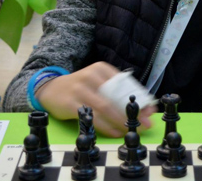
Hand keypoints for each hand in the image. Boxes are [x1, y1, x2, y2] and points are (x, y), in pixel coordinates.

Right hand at [35, 62, 155, 136]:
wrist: (50, 89)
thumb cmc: (80, 88)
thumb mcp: (98, 83)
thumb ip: (117, 92)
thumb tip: (144, 107)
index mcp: (101, 69)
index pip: (125, 85)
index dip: (139, 98)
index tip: (151, 111)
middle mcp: (91, 76)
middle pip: (116, 97)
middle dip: (133, 112)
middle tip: (146, 124)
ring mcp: (80, 89)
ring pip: (105, 108)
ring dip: (121, 121)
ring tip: (131, 130)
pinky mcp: (70, 103)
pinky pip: (92, 117)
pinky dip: (106, 127)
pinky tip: (115, 132)